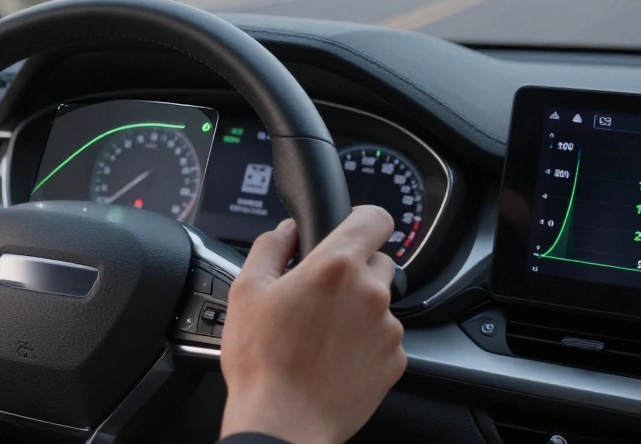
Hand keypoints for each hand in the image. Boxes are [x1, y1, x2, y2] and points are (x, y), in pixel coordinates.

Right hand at [219, 207, 404, 443]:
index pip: (375, 218)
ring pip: (379, 301)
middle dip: (352, 269)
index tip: (349, 229)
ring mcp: (387, 328)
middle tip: (320, 294)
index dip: (361, 219)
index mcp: (335, 266)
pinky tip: (333, 356)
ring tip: (321, 333)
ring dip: (357, 308)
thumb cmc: (261, 361)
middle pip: (378, 260)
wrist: (283, 421)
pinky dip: (364, 341)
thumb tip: (286, 231)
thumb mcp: (246, 291)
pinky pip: (384, 337)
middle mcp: (370, 292)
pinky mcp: (395, 360)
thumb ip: (269, 247)